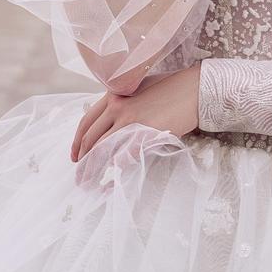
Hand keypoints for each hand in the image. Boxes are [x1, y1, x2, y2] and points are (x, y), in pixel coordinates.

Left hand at [71, 63, 201, 168]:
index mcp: (113, 95)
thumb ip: (123, 103)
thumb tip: (113, 123)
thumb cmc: (172, 88)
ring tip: (90, 183)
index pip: (86, 122)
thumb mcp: (139, 89)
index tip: (76, 156)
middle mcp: (117, 106)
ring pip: (102, 149)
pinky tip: (115, 177)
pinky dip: (116, 168)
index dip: (77, 142)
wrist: (195, 89)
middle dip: (82, 161)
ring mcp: (129, 120)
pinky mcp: (144, 133)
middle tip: (80, 176)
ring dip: (94, 169)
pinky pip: (123, 155)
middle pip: (90, 139)